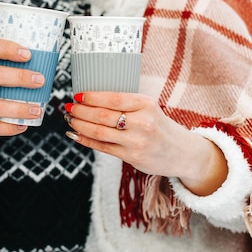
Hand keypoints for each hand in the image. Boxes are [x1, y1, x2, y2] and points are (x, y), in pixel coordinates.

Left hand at [64, 91, 227, 195]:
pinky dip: (85, 140)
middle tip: (69, 107)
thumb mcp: (148, 108)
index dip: (92, 97)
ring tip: (70, 119)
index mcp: (146, 104)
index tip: (78, 95)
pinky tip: (75, 135)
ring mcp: (136, 142)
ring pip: (99, 132)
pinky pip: (102, 147)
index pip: (114, 98)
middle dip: (81, 111)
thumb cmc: (160, 126)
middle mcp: (142, 123)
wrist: (181, 152)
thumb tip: (90, 98)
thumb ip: (126, 103)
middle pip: (102, 116)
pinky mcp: (131, 157)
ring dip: (80, 125)